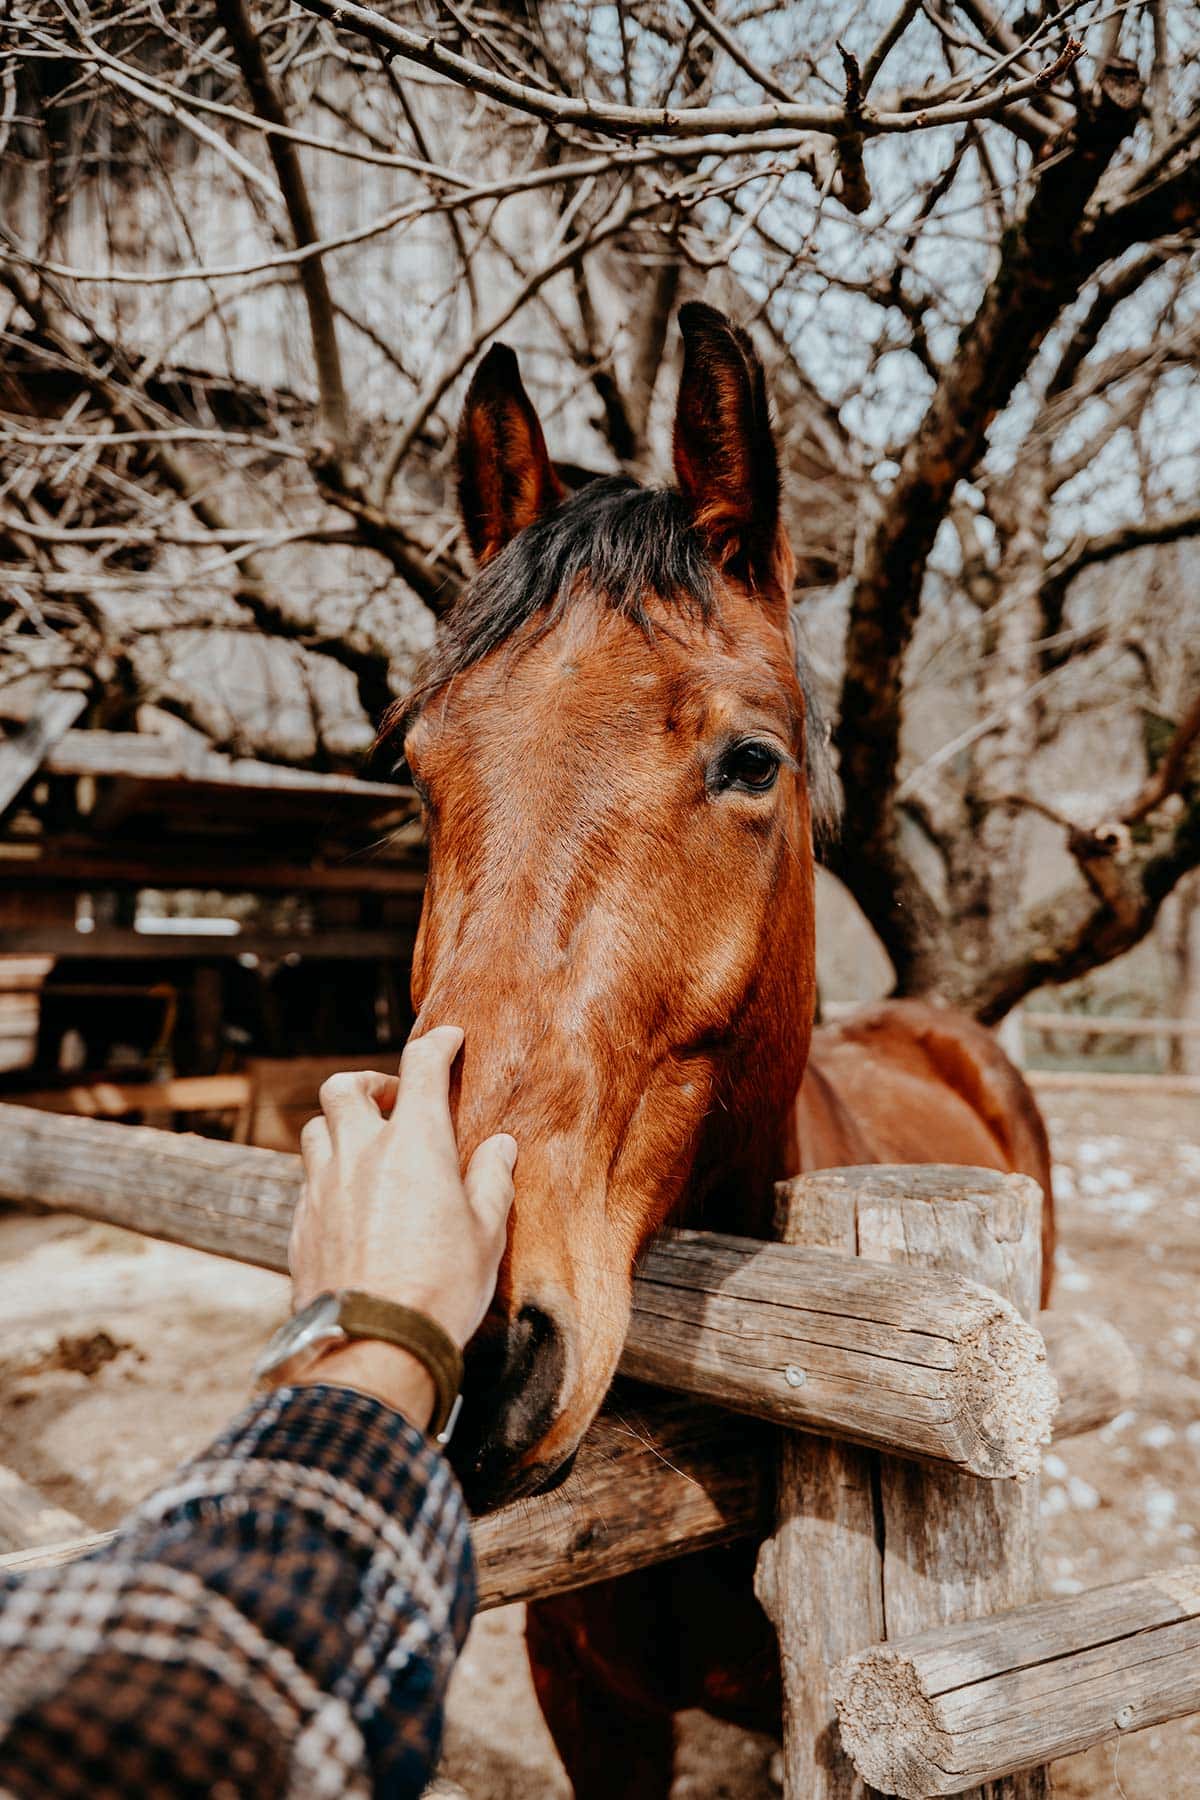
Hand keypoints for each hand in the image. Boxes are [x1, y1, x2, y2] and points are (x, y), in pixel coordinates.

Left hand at [287, 1026, 516, 1420]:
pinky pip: (307, 1180)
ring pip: (316, 1130)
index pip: (421, 1068)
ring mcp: (323, 1187)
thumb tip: (500, 1146)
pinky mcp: (300, 1224)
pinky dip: (327, 1174)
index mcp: (414, 1143)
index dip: (437, 1045)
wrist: (374, 1344)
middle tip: (391, 1100)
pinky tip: (347, 1199)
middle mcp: (360, 1152)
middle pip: (345, 1088)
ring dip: (340, 1127)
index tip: (449, 1039)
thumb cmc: (442, 1288)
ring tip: (364, 1147)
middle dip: (368, 1083)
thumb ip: (491, 1180)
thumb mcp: (486, 1233)